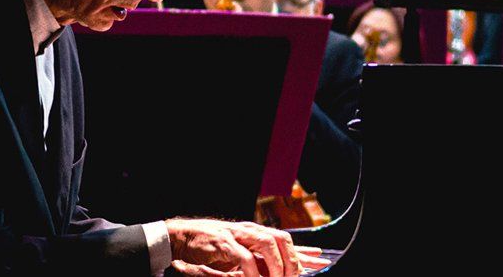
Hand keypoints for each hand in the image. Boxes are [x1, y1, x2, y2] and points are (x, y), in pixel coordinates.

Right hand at [166, 219, 330, 276]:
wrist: (181, 236)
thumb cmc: (208, 247)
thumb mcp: (235, 254)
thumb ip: (255, 260)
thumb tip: (273, 271)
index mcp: (253, 233)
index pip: (284, 239)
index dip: (303, 251)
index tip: (321, 260)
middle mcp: (248, 230)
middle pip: (280, 239)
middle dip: (292, 260)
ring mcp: (236, 235)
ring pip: (266, 244)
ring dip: (275, 266)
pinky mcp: (222, 243)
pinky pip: (244, 257)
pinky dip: (253, 272)